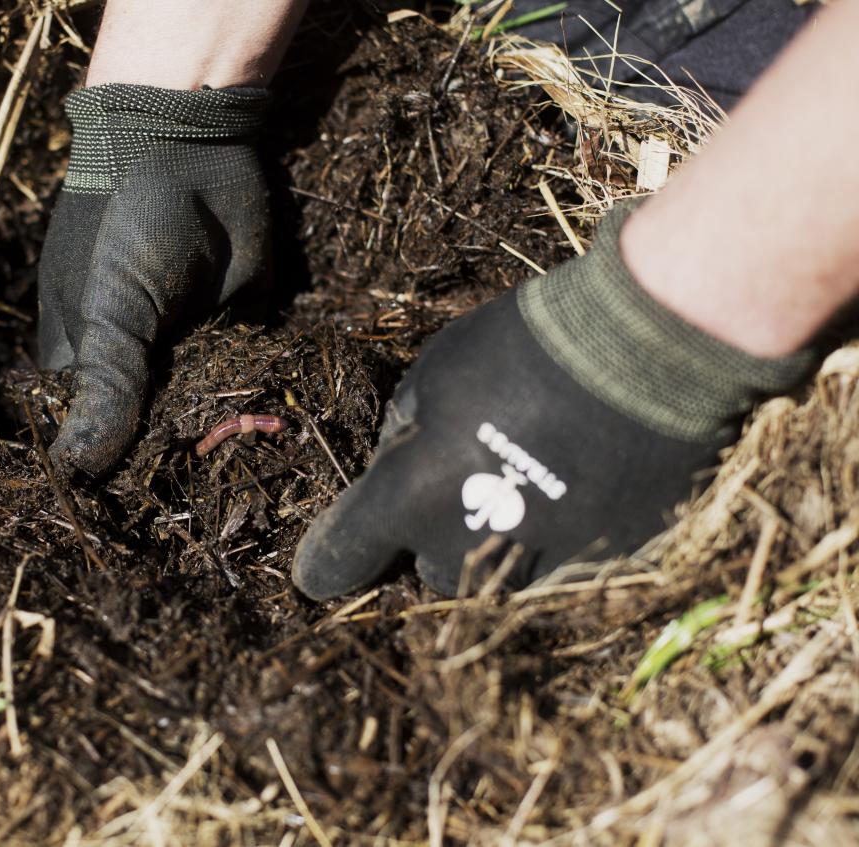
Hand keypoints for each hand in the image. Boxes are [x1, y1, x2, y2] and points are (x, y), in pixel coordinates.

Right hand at [37, 84, 269, 474]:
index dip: (116, 467)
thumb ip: (106, 385)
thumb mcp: (109, 307)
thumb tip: (77, 472)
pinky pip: (249, 377)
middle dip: (182, 453)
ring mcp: (188, 346)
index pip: (96, 435)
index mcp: (86, 360)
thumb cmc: (126, 224)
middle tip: (209, 473)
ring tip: (249, 445)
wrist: (191, 143)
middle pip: (156, 430)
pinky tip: (276, 422)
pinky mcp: (238, 329)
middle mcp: (136, 361)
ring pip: (207, 410)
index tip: (140, 506)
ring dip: (228, 431)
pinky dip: (263, 398)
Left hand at [292, 205, 813, 600]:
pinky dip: (557, 539)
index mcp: (412, 498)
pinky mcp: (603, 565)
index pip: (340, 561)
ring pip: (495, 582)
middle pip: (428, 576)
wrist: (651, 348)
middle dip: (431, 540)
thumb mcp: (435, 372)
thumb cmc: (526, 347)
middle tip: (457, 485)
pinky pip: (560, 570)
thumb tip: (398, 465)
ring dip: (493, 547)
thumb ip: (402, 434)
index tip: (323, 566)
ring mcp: (539, 565)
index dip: (327, 563)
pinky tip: (576, 486)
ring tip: (522, 484)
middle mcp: (468, 548)